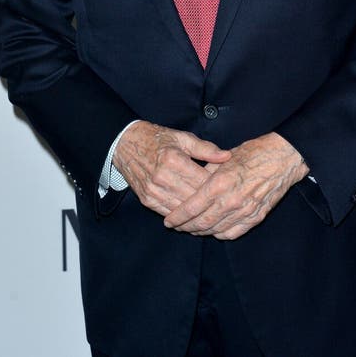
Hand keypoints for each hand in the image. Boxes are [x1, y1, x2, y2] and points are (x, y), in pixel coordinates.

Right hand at [113, 121, 231, 216]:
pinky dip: (183, 217)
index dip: (218, 186)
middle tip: (226, 205)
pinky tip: (195, 218)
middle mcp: (162, 178)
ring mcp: (153, 191)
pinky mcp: (147, 200)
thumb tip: (227, 156)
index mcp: (173, 160)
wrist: (125, 144)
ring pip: (182, 209)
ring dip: (198, 214)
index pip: (202, 180)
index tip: (229, 188)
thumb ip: (205, 149)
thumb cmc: (156, 139)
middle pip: (194, 197)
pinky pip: (169, 213)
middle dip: (211, 202)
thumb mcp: (182, 138)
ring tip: (215, 215)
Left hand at [163, 132, 308, 239]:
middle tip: (176, 226)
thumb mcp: (224, 157)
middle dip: (186, 227)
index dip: (177, 216)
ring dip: (201, 231)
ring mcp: (245, 211)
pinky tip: (213, 230)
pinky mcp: (256, 217)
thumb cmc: (253, 152)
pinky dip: (220, 234)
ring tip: (191, 229)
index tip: (168, 221)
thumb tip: (193, 182)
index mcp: (220, 182)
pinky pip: (233, 232)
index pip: (192, 206)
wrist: (283, 158)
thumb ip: (207, 172)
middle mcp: (231, 200)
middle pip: (202, 222)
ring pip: (216, 230)